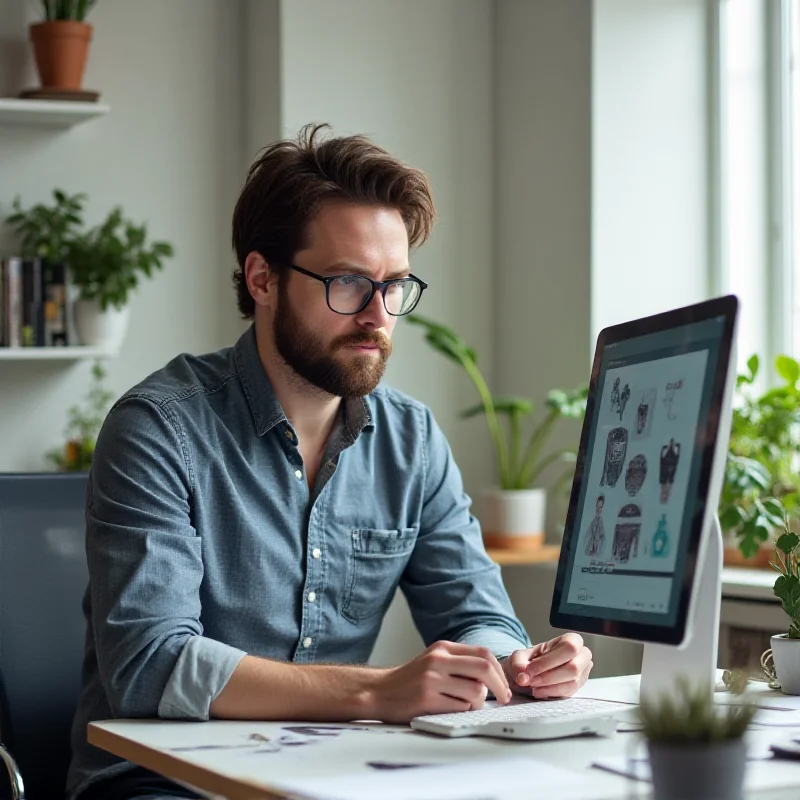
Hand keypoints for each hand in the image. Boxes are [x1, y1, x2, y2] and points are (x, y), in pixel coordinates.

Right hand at [369, 641, 511, 722]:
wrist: (380, 691)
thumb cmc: (412, 679)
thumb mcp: (434, 660)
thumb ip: (460, 663)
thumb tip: (495, 678)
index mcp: (443, 648)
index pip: (484, 653)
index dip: (499, 671)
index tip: (504, 686)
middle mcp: (438, 660)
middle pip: (484, 668)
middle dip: (500, 686)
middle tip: (503, 698)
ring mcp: (432, 679)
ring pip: (476, 691)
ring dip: (479, 703)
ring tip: (466, 705)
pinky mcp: (427, 699)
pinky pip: (460, 708)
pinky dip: (462, 711)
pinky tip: (450, 709)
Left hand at [503, 633, 592, 698]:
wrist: (530, 674)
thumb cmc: (529, 661)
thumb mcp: (519, 656)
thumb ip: (518, 663)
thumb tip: (522, 676)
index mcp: (571, 640)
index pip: (568, 647)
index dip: (548, 661)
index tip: (530, 670)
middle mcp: (582, 656)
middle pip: (573, 667)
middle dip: (548, 676)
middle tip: (530, 680)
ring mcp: (582, 673)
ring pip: (571, 683)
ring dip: (548, 686)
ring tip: (533, 686)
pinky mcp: (578, 688)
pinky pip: (568, 694)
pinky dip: (551, 693)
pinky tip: (539, 691)